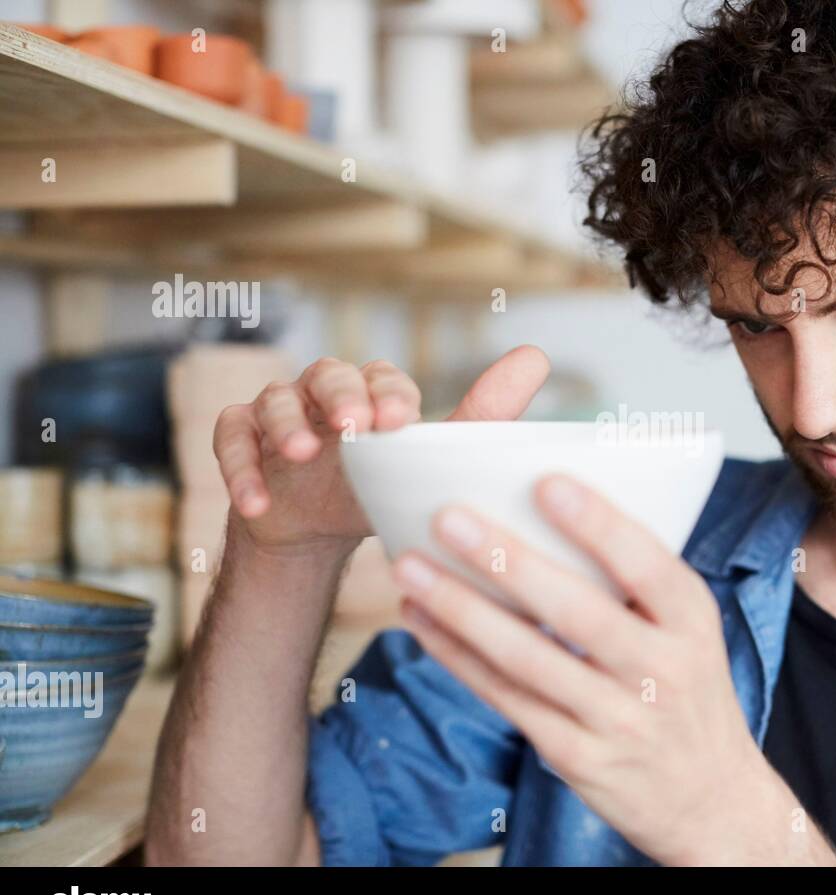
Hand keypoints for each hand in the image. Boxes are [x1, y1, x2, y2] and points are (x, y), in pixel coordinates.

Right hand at [212, 347, 549, 559]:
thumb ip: (480, 416)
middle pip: (327, 374)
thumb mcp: (427, 460)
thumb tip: (536, 356)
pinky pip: (230, 439)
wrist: (316, 527)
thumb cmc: (379, 483)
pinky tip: (256, 502)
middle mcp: (324, 390)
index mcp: (373, 390)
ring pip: (274, 398)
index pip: (381, 377)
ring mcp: (277, 411)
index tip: (400, 423)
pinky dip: (239, 468)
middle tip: (353, 426)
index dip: (389, 394)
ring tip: (301, 452)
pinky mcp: (240, 439)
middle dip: (341, 396)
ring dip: (285, 424)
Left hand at [391, 473, 835, 865]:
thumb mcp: (689, 631)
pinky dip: (458, 657)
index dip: (598, 524)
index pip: (648, 566)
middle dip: (506, 561)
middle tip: (447, 518)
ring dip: (461, 609)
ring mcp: (617, 719)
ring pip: (527, 658)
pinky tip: (423, 621)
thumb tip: (544, 510)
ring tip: (410, 567)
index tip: (546, 482)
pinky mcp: (577, 757)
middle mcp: (660, 670)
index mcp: (692, 621)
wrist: (710, 800)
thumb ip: (637, 582)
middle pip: (576, 611)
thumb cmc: (687, 693)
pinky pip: (507, 698)